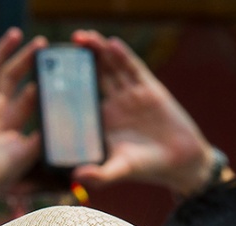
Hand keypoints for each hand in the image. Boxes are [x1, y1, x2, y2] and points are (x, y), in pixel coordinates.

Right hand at [0, 30, 44, 194]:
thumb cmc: (2, 175)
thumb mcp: (28, 152)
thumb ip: (42, 136)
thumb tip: (62, 124)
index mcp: (14, 120)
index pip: (30, 95)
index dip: (42, 80)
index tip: (56, 67)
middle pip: (13, 76)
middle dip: (26, 59)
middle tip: (42, 44)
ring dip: (2, 51)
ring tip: (16, 34)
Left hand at [70, 31, 214, 194]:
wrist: (181, 162)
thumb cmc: (148, 168)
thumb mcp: (121, 170)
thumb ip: (100, 175)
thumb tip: (77, 177)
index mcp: (103, 121)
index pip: (82, 96)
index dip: (70, 82)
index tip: (54, 72)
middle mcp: (115, 104)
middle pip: (95, 75)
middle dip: (83, 59)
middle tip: (68, 46)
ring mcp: (131, 94)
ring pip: (111, 67)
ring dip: (99, 51)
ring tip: (85, 38)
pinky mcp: (149, 87)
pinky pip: (133, 68)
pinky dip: (123, 56)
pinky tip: (112, 44)